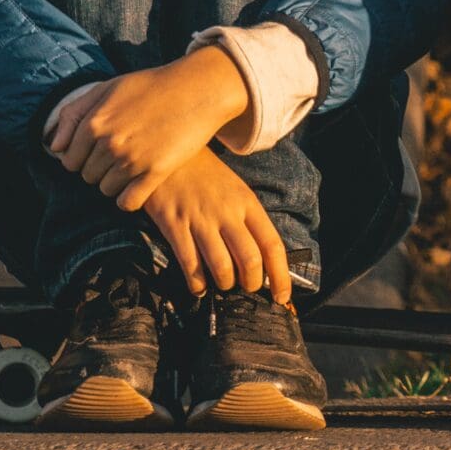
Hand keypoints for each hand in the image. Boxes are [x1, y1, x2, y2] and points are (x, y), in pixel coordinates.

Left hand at [49, 46, 251, 211]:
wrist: (198, 89)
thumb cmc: (151, 87)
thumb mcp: (108, 88)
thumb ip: (74, 114)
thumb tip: (55, 147)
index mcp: (94, 122)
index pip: (70, 161)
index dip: (83, 157)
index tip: (99, 150)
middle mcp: (109, 143)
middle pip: (87, 177)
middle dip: (99, 169)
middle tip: (120, 154)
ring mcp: (132, 160)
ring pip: (105, 191)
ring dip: (115, 182)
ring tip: (132, 164)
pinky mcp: (155, 172)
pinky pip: (127, 203)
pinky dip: (129, 199)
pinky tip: (138, 184)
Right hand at [139, 148, 292, 303]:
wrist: (169, 152)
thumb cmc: (205, 176)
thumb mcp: (235, 190)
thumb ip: (247, 220)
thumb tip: (260, 259)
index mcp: (247, 203)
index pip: (272, 245)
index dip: (280, 276)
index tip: (282, 296)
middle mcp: (227, 213)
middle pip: (250, 260)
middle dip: (251, 284)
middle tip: (246, 289)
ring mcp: (200, 219)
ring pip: (221, 266)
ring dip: (225, 284)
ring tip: (222, 285)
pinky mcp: (174, 224)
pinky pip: (190, 263)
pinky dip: (197, 283)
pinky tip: (198, 287)